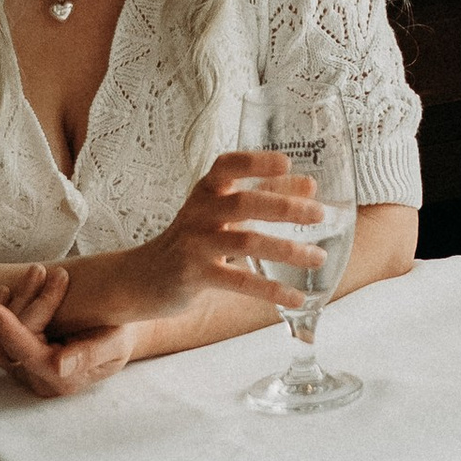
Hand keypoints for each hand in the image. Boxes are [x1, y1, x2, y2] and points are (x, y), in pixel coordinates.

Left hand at [0, 268, 161, 399]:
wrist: (116, 332)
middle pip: (11, 345)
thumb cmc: (119, 335)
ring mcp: (26, 371)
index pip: (28, 355)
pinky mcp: (18, 357)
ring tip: (32, 273)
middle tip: (39, 270)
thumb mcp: (116, 342)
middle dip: (23, 302)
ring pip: (0, 340)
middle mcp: (40, 381)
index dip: (10, 331)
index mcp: (64, 380)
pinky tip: (9, 289)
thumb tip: (59, 367)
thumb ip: (90, 355)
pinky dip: (4, 311)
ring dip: (12, 303)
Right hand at [117, 150, 326, 326]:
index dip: (255, 162)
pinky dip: (271, 290)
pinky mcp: (195, 276)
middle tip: (319, 214)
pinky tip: (296, 298)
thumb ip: (263, 196)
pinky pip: (239, 282)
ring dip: (287, 250)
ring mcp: (196, 245)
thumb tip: (310, 187)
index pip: (227, 166)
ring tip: (318, 257)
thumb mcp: (220, 212)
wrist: (142, 279)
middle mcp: (199, 213)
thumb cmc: (191, 240)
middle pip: (243, 202)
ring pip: (246, 242)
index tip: (286, 163)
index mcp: (206, 192)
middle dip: (284, 206)